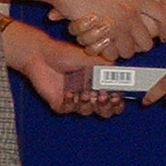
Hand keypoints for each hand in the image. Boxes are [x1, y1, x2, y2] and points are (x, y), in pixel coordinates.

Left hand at [6, 21, 124, 116]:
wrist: (41, 55)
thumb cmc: (65, 54)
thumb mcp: (90, 58)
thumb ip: (107, 67)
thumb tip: (124, 73)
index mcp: (97, 84)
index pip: (113, 100)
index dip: (117, 102)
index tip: (116, 97)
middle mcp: (87, 93)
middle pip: (104, 111)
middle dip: (105, 106)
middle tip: (102, 97)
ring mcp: (74, 100)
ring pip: (87, 112)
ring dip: (88, 104)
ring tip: (84, 93)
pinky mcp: (60, 104)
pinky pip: (69, 110)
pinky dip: (71, 103)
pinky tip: (69, 93)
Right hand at [60, 0, 165, 57]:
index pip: (162, 17)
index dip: (165, 28)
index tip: (163, 36)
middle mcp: (131, 11)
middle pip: (147, 41)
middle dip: (140, 46)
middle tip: (133, 46)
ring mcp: (118, 25)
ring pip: (129, 51)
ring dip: (122, 51)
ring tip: (114, 45)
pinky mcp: (103, 36)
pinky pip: (112, 54)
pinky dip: (107, 53)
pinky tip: (102, 47)